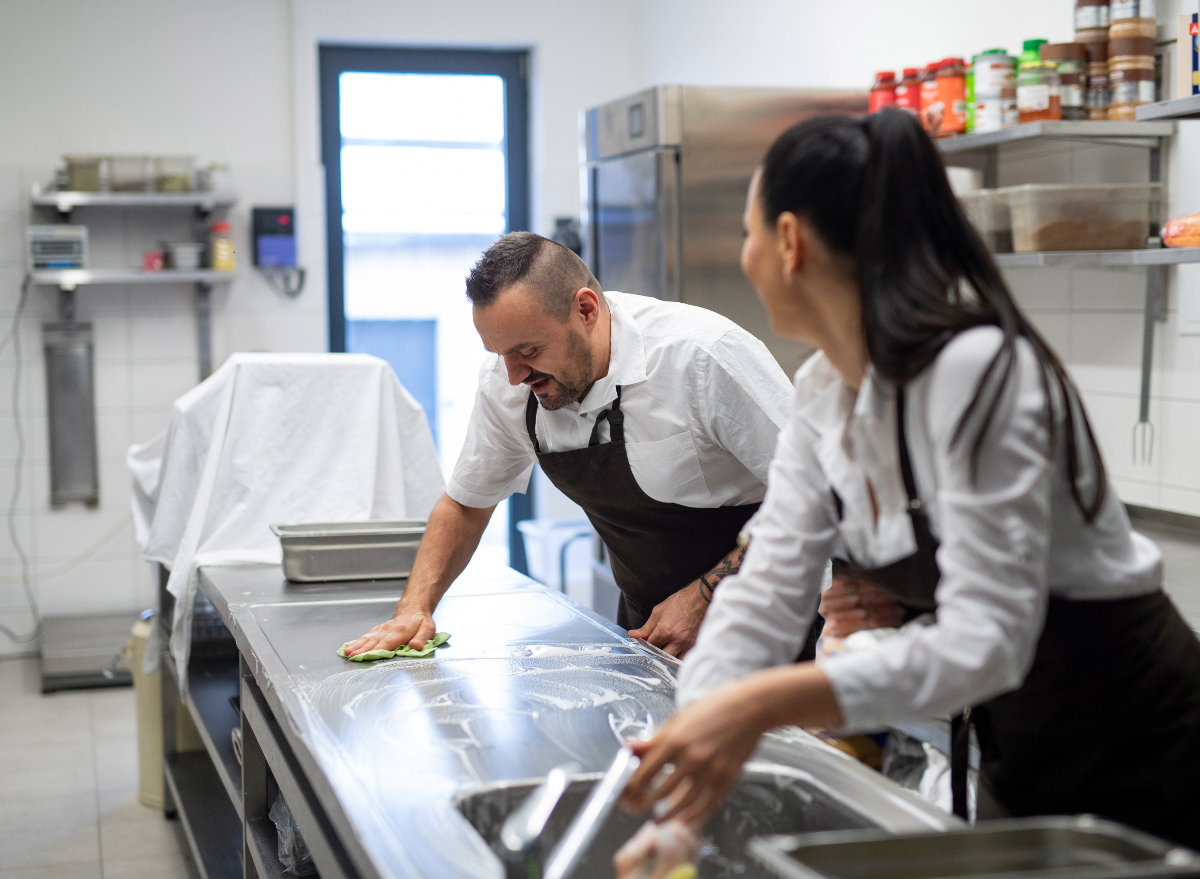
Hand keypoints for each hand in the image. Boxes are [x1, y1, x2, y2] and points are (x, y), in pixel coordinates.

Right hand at [340, 605, 435, 657]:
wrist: (413, 608)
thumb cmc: (420, 622)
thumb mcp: (428, 629)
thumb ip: (422, 638)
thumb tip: (416, 646)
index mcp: (400, 632)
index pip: (387, 643)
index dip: (376, 650)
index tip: (366, 656)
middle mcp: (388, 630)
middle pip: (374, 642)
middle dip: (362, 649)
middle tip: (351, 657)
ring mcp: (381, 629)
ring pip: (368, 638)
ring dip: (357, 645)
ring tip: (347, 652)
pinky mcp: (378, 630)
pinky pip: (366, 636)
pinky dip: (357, 641)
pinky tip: (349, 646)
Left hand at [619, 680, 766, 826]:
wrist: (750, 707)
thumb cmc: (715, 708)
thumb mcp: (678, 718)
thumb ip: (653, 738)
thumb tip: (629, 747)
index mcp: (675, 740)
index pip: (645, 772)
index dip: (631, 786)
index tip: (626, 791)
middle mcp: (691, 757)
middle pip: (660, 791)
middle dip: (644, 803)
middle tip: (636, 807)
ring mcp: (710, 770)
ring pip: (683, 802)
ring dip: (667, 814)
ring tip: (658, 819)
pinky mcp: (727, 778)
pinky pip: (708, 804)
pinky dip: (694, 815)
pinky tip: (685, 818)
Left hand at [628, 583, 708, 656]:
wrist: (701, 599)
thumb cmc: (680, 602)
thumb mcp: (659, 611)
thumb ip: (646, 627)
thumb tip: (633, 635)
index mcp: (665, 631)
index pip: (650, 646)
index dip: (645, 646)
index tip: (643, 644)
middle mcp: (676, 641)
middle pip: (661, 657)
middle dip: (655, 654)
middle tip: (652, 649)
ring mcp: (687, 645)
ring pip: (673, 661)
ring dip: (666, 659)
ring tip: (663, 652)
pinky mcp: (694, 646)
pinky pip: (684, 659)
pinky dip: (677, 659)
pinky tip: (674, 654)